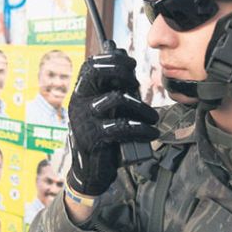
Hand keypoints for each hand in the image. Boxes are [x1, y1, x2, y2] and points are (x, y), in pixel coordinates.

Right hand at [67, 49, 158, 195]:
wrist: (90, 171)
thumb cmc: (103, 138)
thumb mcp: (106, 112)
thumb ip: (113, 92)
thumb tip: (127, 67)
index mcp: (81, 94)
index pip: (91, 66)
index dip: (112, 59)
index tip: (130, 63)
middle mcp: (78, 102)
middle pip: (96, 72)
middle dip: (122, 71)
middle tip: (136, 84)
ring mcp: (84, 119)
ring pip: (117, 99)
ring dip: (141, 107)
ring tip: (152, 117)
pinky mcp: (93, 137)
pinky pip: (123, 126)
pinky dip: (143, 128)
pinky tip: (151, 132)